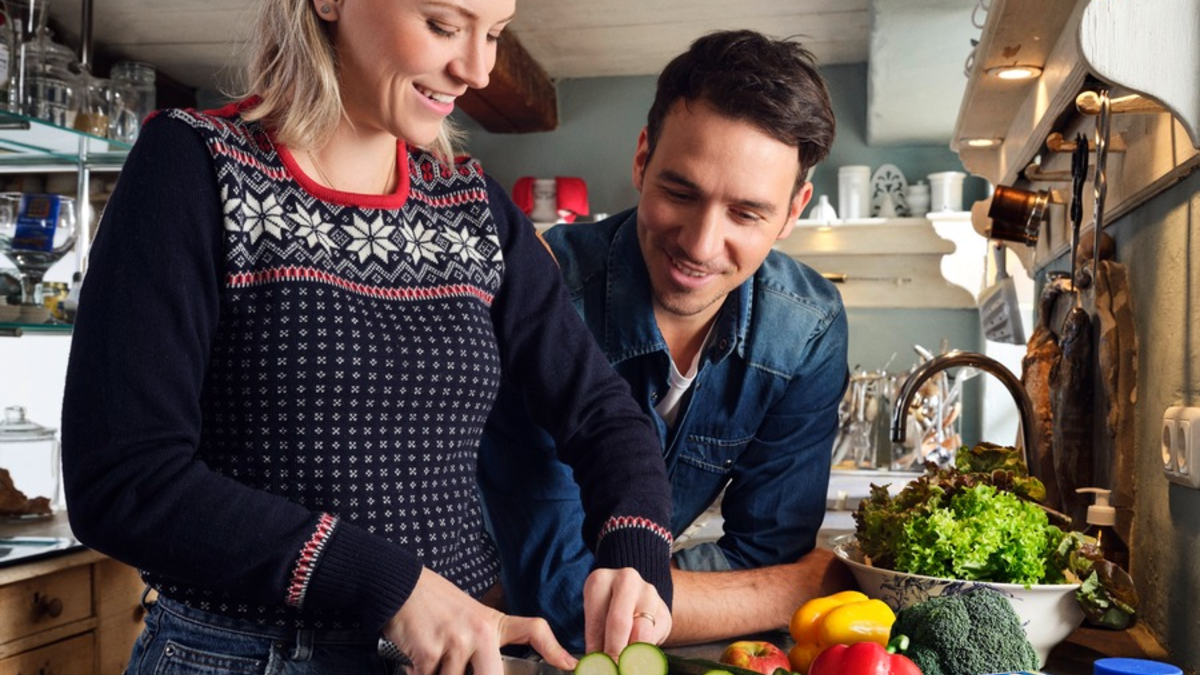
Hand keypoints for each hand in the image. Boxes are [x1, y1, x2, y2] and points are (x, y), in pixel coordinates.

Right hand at [385, 568, 576, 674]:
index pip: (534, 631)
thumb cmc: (438, 606)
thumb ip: (486, 643)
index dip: (554, 649)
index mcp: (494, 624)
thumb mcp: (472, 617)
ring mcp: (457, 642)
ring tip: (435, 659)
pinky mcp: (431, 652)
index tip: (569, 664)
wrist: (403, 587)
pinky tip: (418, 660)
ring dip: (440, 674)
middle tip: (460, 667)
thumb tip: (494, 668)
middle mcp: (481, 633)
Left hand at [582, 567, 671, 657]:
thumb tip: (594, 665)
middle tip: (611, 669)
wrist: (636, 600)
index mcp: (600, 580)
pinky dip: (644, 654)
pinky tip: (636, 660)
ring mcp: (648, 594)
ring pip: (641, 632)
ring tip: (624, 666)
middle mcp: (625, 580)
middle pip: (619, 622)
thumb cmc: (607, 611)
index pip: (595, 619)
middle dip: (614, 651)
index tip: (596, 666)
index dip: (595, 648)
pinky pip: (654, 639)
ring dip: (631, 655)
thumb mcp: (595, 619)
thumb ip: (595, 640)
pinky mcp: (664, 611)